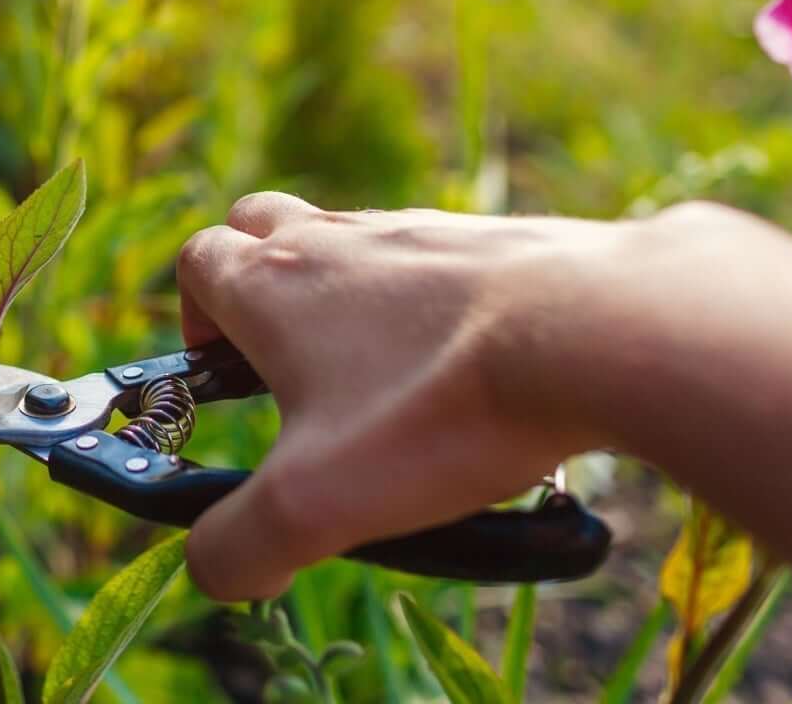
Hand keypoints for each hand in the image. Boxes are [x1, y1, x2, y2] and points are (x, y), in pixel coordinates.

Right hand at [175, 192, 643, 599]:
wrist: (597, 332)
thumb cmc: (441, 409)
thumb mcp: (317, 504)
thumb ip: (241, 544)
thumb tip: (212, 568)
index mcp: (275, 282)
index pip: (198, 261)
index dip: (195, 318)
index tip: (219, 375)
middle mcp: (341, 239)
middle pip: (263, 224)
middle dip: (257, 282)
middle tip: (287, 366)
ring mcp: (423, 230)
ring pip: (357, 243)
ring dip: (351, 300)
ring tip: (390, 389)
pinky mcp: (496, 243)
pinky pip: (443, 263)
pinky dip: (436, 307)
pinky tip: (474, 373)